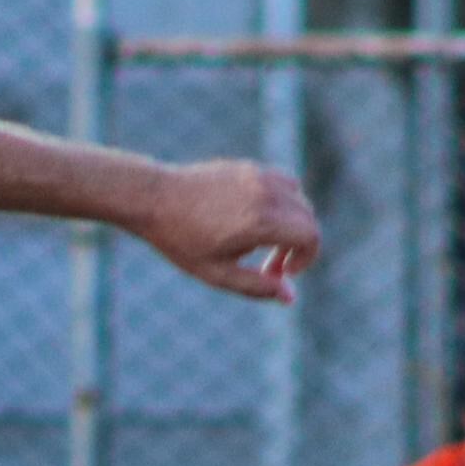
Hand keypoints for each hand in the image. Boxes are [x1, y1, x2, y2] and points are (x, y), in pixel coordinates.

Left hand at [129, 161, 321, 304]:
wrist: (153, 198)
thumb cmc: (181, 239)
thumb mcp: (216, 273)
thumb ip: (257, 287)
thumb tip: (290, 297)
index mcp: (260, 221)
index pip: (311, 236)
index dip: (306, 259)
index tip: (282, 273)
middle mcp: (265, 193)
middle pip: (308, 219)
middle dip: (299, 246)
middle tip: (270, 266)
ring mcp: (259, 176)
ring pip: (299, 199)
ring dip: (292, 224)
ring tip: (262, 243)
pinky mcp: (250, 167)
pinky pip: (284, 184)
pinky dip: (282, 204)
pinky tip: (254, 222)